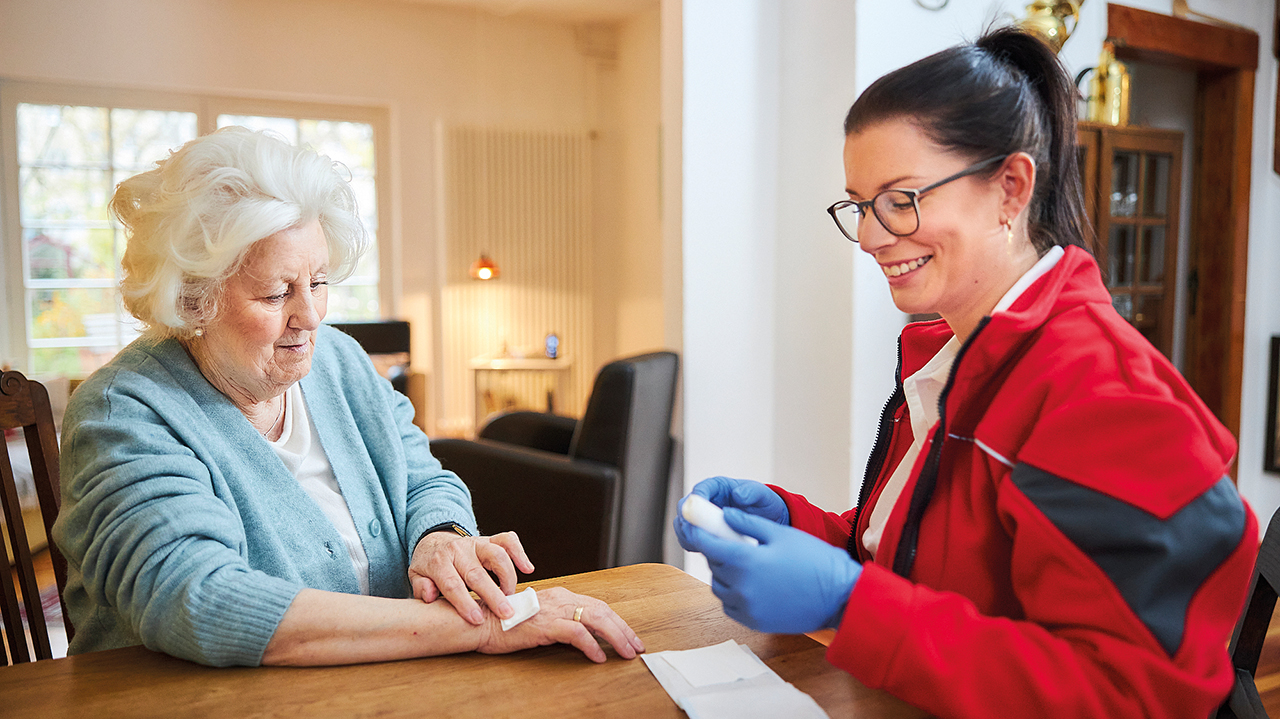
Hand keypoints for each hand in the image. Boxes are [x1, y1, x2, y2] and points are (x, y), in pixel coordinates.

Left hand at [409, 530, 534, 624]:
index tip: (477, 620)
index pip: (452, 584)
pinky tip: (528, 568)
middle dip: (493, 595)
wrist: (434, 542)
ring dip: (508, 576)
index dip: (465, 603)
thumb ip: (421, 587)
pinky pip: (508, 540)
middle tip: (506, 614)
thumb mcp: (417, 576)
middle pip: (478, 573)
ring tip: (511, 597)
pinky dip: (520, 552)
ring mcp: (476, 543)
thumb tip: (429, 597)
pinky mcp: (490, 539)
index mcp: (439, 562)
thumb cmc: (429, 566)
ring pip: (497, 554)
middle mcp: (459, 550)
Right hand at [476, 587, 645, 662]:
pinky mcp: (544, 624)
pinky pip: (576, 633)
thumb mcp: (539, 619)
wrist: (481, 622)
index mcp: (561, 596)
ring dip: (616, 637)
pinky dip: (591, 645)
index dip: (617, 622)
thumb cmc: (506, 624)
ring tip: (626, 653)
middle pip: (602, 611)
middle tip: (636, 647)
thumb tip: (582, 635)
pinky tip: (598, 657)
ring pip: (595, 620)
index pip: (598, 606)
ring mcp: (553, 610)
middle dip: (624, 630)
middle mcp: (560, 599)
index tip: (630, 637)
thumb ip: (559, 621)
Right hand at [674, 477, 787, 551]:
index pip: (699, 490)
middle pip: (684, 508)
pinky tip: (703, 550)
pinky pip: (689, 538)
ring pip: (683, 525)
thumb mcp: (762, 495)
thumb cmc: (762, 504)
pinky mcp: (703, 533)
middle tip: (696, 534)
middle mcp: (705, 501)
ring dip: (686, 535)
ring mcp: (702, 518)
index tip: (699, 515)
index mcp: (716, 487)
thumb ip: (752, 492)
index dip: (695, 502)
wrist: (767, 521)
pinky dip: (692, 544)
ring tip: (699, 544)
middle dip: (686, 521)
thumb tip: (738, 495)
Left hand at [693, 508, 861, 633]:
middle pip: (714, 566)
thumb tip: (725, 515)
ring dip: (725, 573)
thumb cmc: (815, 561)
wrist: (839, 596)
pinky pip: (731, 605)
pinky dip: (733, 593)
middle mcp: (742, 588)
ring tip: (746, 563)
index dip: (697, 533)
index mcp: (746, 562)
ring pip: (720, 587)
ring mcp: (747, 608)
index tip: (692, 526)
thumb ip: (747, 523)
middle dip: (718, 551)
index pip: (708, 545)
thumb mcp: (780, 534)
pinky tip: (750, 583)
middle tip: (732, 542)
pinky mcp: (754, 622)